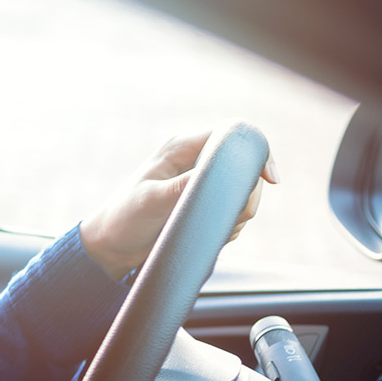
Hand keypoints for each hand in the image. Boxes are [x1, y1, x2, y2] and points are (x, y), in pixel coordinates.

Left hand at [78, 130, 278, 279]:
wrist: (112, 246)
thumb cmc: (124, 218)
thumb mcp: (151, 201)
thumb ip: (184, 187)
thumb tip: (215, 178)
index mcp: (182, 147)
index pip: (233, 134)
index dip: (256, 151)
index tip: (270, 178)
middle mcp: (196, 161)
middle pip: (246, 168)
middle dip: (246, 196)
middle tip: (231, 219)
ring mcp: (203, 184)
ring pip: (244, 195)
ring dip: (235, 216)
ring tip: (202, 228)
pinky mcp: (205, 206)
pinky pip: (235, 214)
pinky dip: (228, 228)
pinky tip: (203, 235)